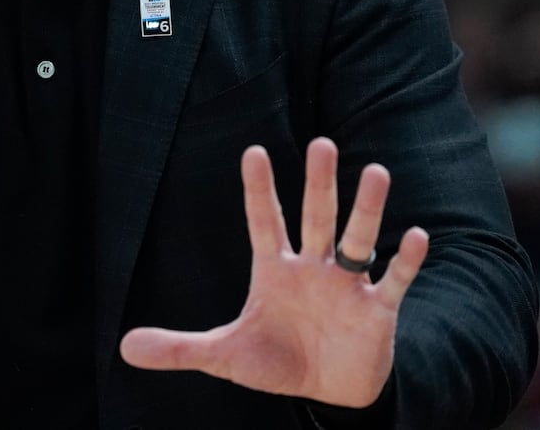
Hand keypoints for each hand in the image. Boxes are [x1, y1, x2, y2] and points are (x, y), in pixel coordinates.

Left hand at [120, 137, 427, 408]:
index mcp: (275, 270)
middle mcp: (313, 268)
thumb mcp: (225, 356)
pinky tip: (415, 235)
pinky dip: (404, 261)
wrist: (327, 395)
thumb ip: (179, 348)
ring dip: (367, 209)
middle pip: (316, 217)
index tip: (253, 151)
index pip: (264, 222)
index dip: (259, 190)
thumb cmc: (277, 361)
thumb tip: (124, 348)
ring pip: (358, 239)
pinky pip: (393, 281)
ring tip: (377, 171)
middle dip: (319, 183)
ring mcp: (347, 286)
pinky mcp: (377, 311)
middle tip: (322, 143)